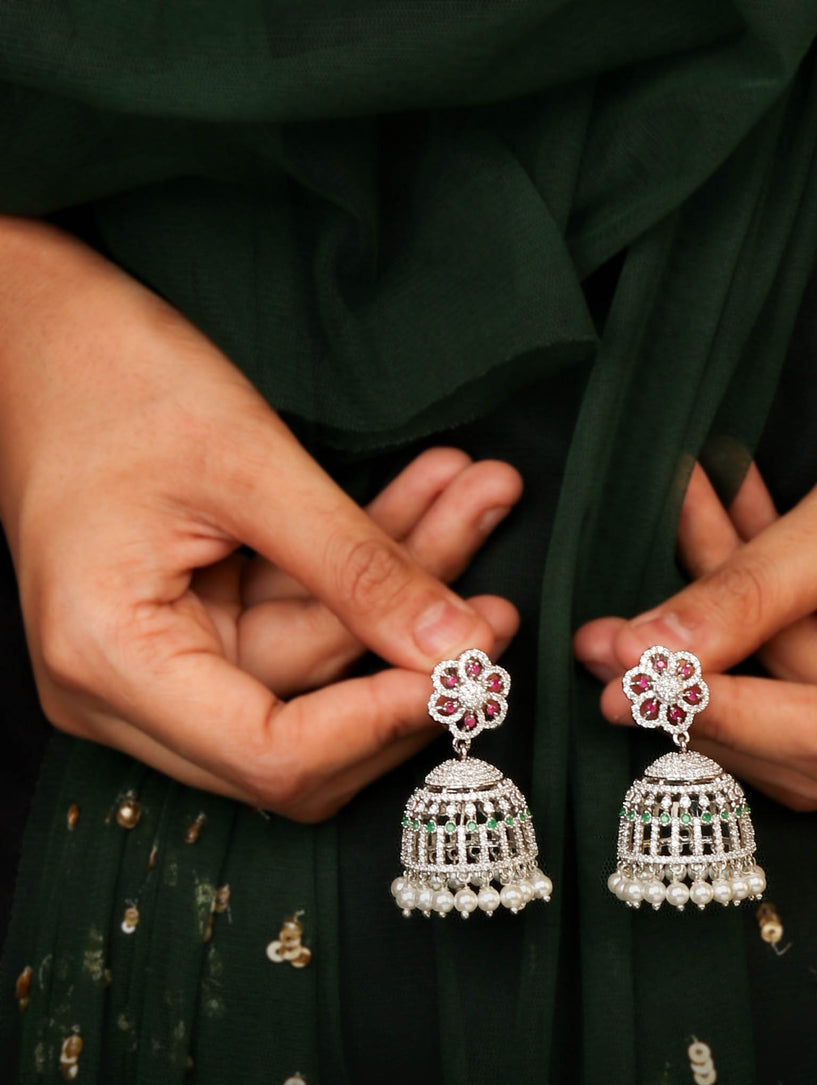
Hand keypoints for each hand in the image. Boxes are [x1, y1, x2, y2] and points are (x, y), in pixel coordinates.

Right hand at [0, 217, 521, 819]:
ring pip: (313, 662)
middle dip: (407, 661)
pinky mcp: (186, 630)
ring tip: (477, 497)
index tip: (468, 671)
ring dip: (399, 589)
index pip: (273, 755)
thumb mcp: (250, 464)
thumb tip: (460, 650)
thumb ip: (357, 566)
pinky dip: (359, 573)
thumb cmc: (109, 374)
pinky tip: (428, 503)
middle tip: (499, 606)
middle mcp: (121, 689)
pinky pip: (294, 621)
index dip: (381, 725)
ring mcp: (153, 665)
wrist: (38, 326)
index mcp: (110, 660)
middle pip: (302, 726)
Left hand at [576, 245, 816, 807]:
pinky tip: (719, 526)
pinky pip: (809, 665)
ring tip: (685, 518)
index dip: (724, 716)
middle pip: (815, 752)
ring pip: (798, 707)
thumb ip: (751, 591)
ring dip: (726, 632)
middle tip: (607, 641)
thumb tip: (641, 659)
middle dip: (708, 690)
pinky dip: (758, 611)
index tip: (623, 685)